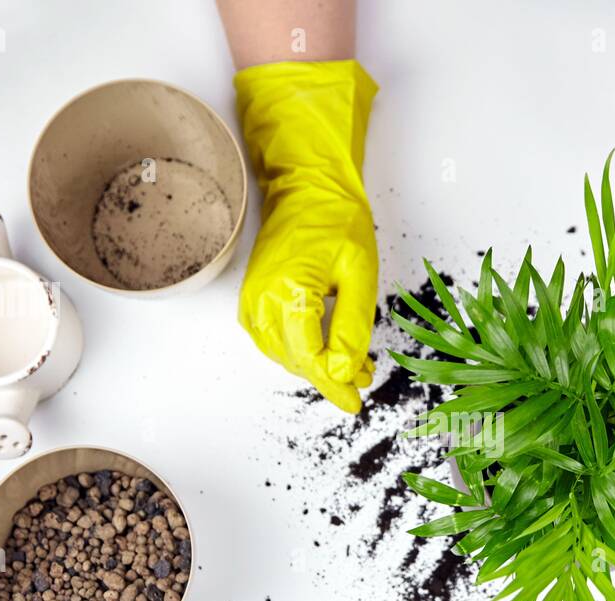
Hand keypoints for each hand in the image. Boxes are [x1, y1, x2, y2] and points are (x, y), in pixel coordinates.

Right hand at [235, 59, 378, 412]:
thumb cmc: (336, 221)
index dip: (335, 384)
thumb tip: (346, 372)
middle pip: (295, 361)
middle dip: (330, 376)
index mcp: (289, 292)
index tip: (355, 400)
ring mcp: (252, 300)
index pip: (311, 357)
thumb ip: (353, 328)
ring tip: (353, 365)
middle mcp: (262, 300)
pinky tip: (326, 349)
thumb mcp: (360, 275)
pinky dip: (299, 350)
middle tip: (363, 380)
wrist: (308, 187)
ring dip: (316, 365)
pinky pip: (273, 340)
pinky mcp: (252, 299)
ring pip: (283, 355)